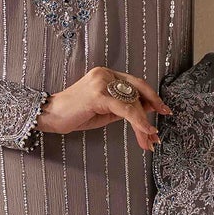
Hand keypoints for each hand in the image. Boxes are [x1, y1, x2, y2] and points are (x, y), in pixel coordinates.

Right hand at [36, 66, 171, 152]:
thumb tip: (148, 110)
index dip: (152, 97)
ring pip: (132, 102)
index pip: (136, 84)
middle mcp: (105, 74)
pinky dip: (137, 121)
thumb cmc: (75, 115)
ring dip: (143, 124)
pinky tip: (145, 131)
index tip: (164, 110)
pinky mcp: (98, 95)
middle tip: (155, 135)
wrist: (50, 116)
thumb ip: (124, 107)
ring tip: (149, 140)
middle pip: (137, 93)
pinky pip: (124, 109)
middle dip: (149, 115)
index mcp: (107, 74)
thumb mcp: (105, 111)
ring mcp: (101, 82)